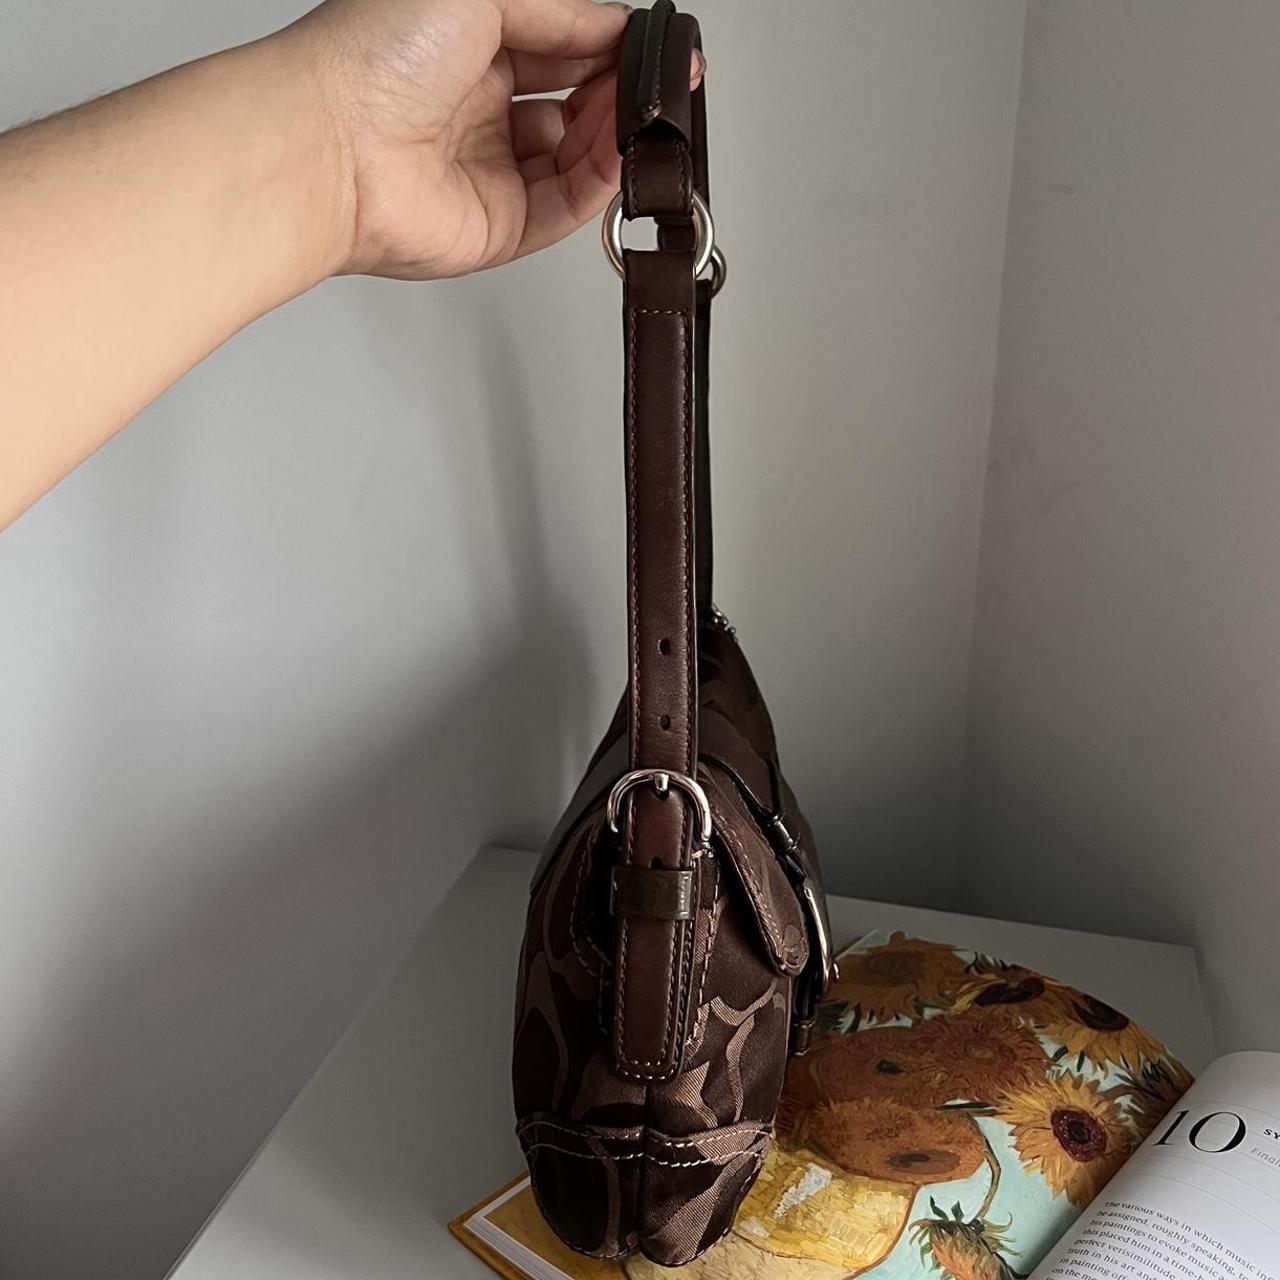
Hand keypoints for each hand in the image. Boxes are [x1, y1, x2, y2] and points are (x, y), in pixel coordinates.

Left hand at [283, 0, 703, 280]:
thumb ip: (559, 10)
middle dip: (618, 90)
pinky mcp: (497, 227)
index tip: (659, 46)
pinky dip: (601, 183)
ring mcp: (489, 170)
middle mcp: (477, 109)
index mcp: (465, 45)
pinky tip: (618, 154)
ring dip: (612, 133)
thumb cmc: (371, 57)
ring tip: (634, 113)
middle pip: (573, 102)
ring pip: (577, 157)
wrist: (329, 148)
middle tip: (653, 81)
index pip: (560, 44)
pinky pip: (567, 207)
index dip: (612, 46)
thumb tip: (614, 26)